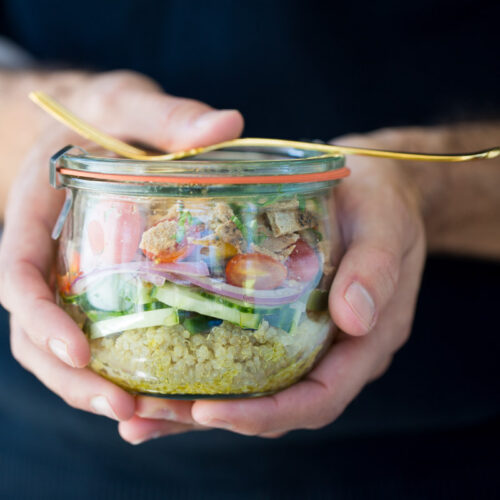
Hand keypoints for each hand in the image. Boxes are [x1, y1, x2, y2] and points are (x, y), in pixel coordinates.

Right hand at [0, 70, 242, 421]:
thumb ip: (168, 115)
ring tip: (141, 416)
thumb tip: (230, 124)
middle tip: (125, 408)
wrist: (86, 122)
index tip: (80, 353)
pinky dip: (115, 364)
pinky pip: (93, 330)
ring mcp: (65, 275)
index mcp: (32, 214)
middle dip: (71, 377)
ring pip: (58, 344)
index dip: (41, 319)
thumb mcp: (126, 104)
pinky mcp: (93, 283)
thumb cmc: (98, 113)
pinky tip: (154, 387)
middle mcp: (42, 255)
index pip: (17, 275)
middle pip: (35, 330)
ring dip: (91, 386)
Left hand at [119, 128, 426, 442]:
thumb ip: (376, 269)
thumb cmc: (383, 205)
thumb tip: (355, 319)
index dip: (267, 414)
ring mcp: (303, 337)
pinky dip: (200, 367)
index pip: (317, 398)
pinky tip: (157, 368)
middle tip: (146, 419)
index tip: (210, 411)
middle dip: (213, 418)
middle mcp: (330, 352)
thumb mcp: (386, 226)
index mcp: (363, 344)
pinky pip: (241, 350)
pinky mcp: (279, 316)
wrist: (373, 190)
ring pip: (250, 385)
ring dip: (194, 404)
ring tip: (138, 410)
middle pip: (272, 403)